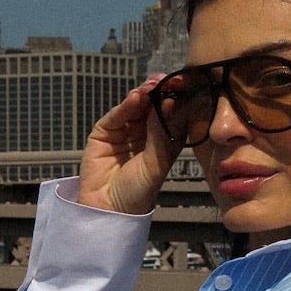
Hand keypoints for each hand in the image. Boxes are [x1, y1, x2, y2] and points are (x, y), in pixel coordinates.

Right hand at [78, 77, 180, 217]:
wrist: (109, 210)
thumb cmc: (138, 193)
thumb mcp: (156, 163)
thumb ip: (161, 133)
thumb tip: (169, 102)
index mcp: (164, 142)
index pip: (172, 115)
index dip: (178, 100)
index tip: (185, 86)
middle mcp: (145, 134)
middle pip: (154, 107)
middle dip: (161, 92)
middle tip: (169, 80)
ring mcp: (124, 132)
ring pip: (136, 107)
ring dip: (145, 94)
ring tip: (152, 85)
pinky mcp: (105, 133)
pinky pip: (117, 115)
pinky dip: (126, 105)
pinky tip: (136, 97)